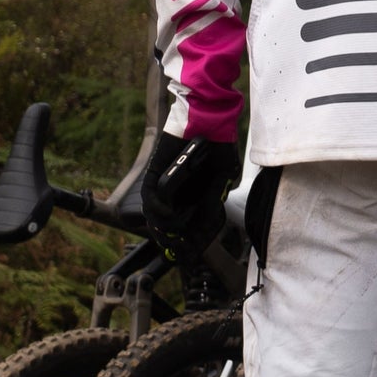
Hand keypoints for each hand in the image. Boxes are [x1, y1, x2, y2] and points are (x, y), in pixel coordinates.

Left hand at [141, 132, 238, 262]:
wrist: (209, 119)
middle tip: (182, 255)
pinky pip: (151, 199)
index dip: (190, 242)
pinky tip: (168, 218)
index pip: (187, 225)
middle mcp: (176, 193)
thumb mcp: (225, 174)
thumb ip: (215, 197)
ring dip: (164, 231)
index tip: (193, 258)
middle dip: (175, 244)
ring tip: (175, 240)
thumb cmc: (219, 143)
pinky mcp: (154, 175)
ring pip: (156, 217)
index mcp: (193, 194)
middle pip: (167, 227)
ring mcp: (164, 185)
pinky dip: (158, 212)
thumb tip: (207, 219)